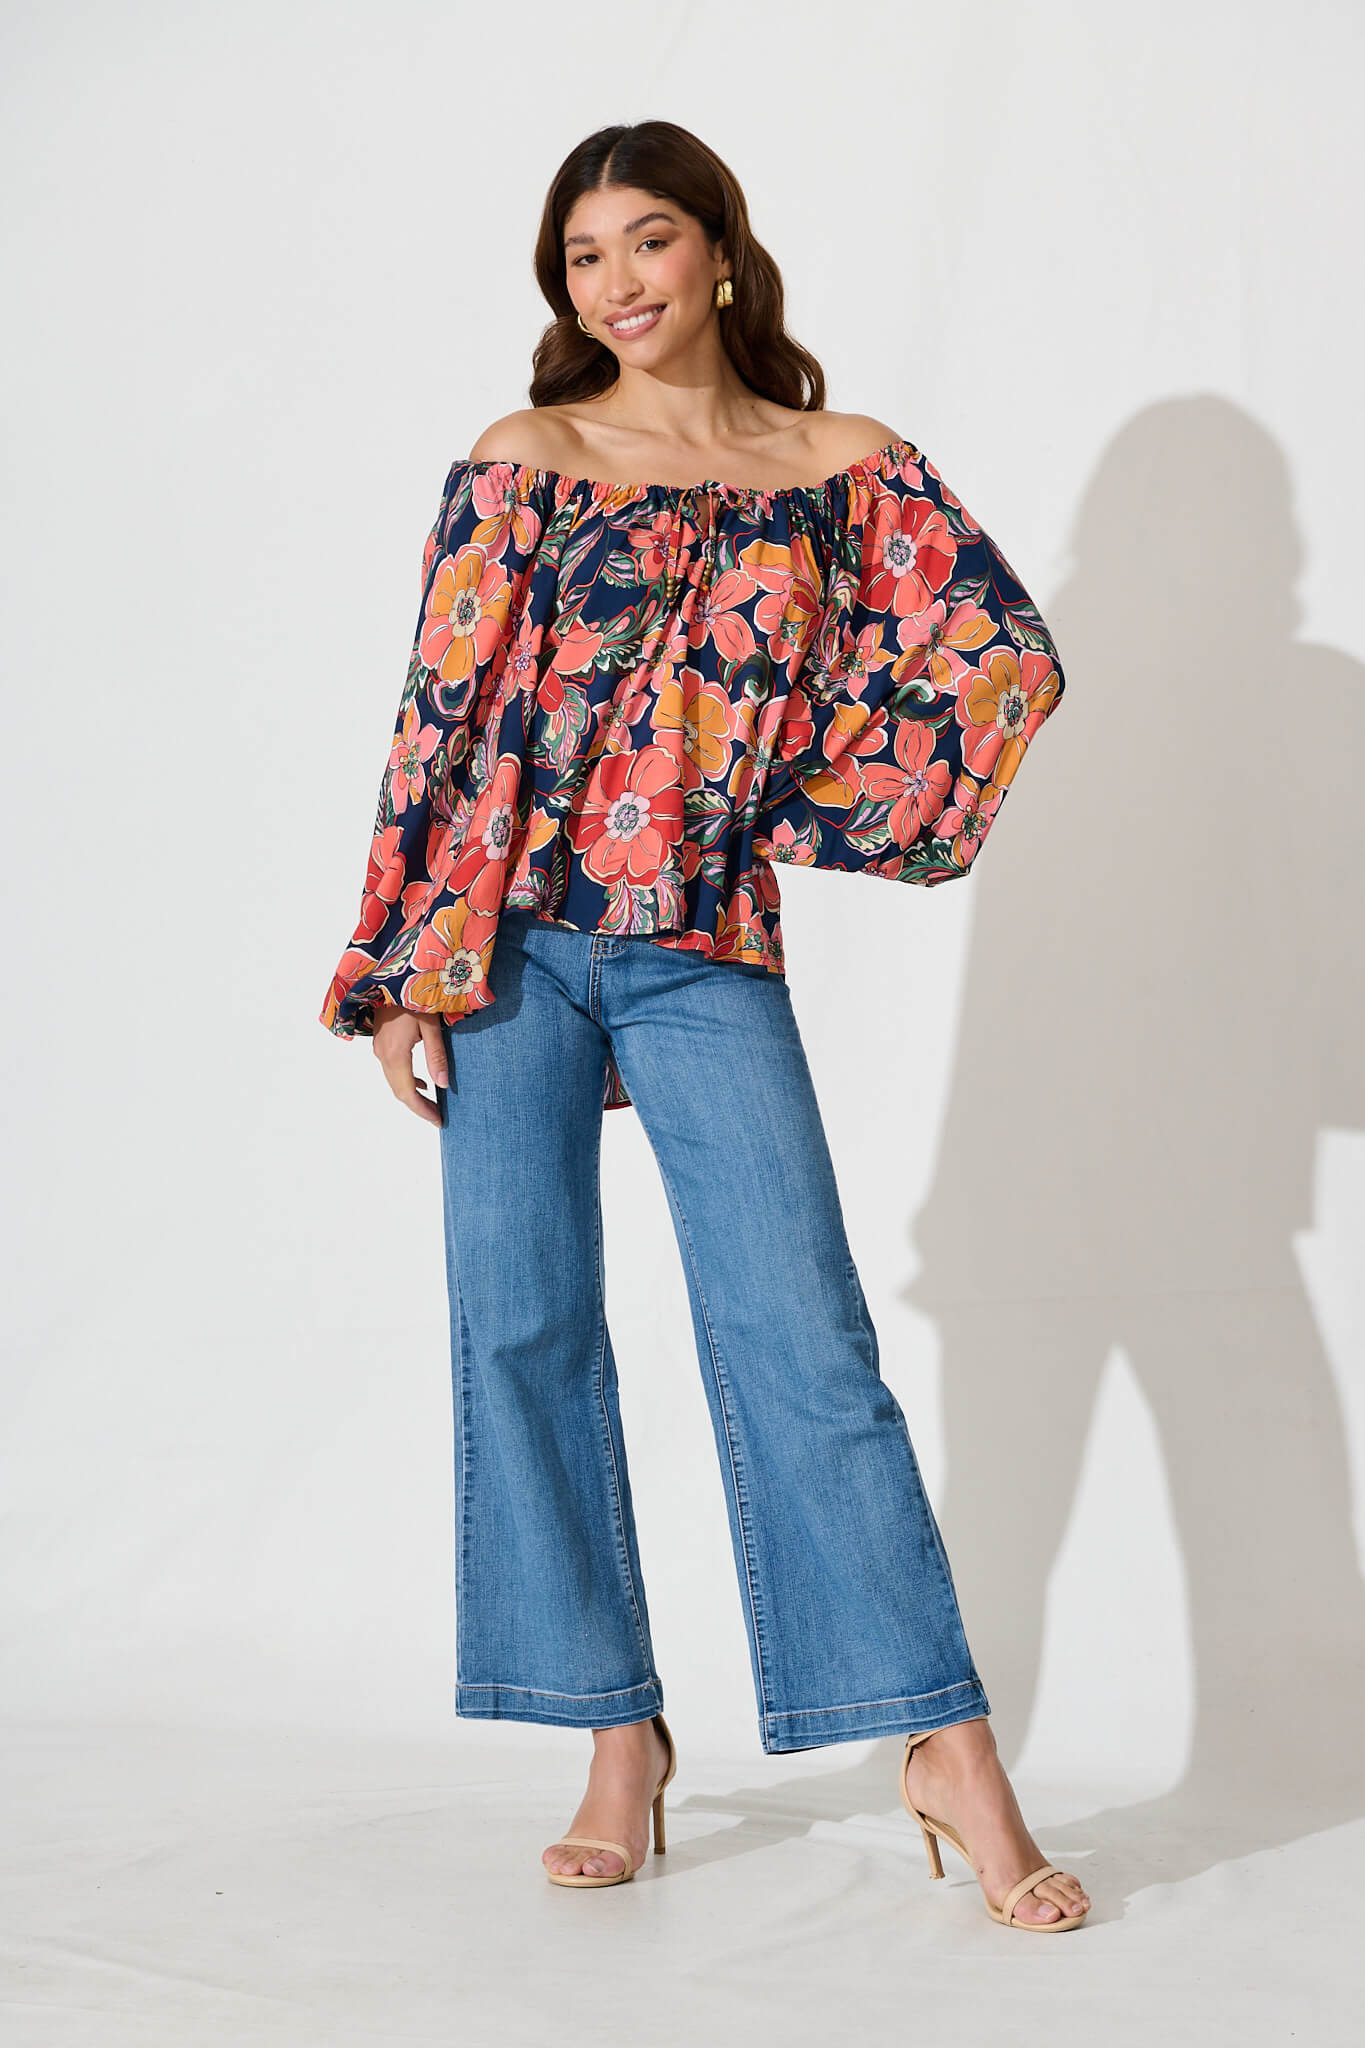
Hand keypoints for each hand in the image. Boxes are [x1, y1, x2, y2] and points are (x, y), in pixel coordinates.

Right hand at [371, 1002, 448, 1125]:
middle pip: (399, 1091)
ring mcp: (379, 1048)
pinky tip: (422, 1082)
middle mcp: (383, 1055)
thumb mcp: (431, 1026)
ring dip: (412, 1095)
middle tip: (438, 1117)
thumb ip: (436, 1056)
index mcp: (395, 1054)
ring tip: (432, 1104)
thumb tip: (443, 1084)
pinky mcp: (380, 1042)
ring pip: (394, 1081)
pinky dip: (406, 1081)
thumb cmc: (414, 996)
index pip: (408, 1093)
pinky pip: (391, 1070)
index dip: (422, 1110)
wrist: (393, 976)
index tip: (438, 1121)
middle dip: (418, 1106)